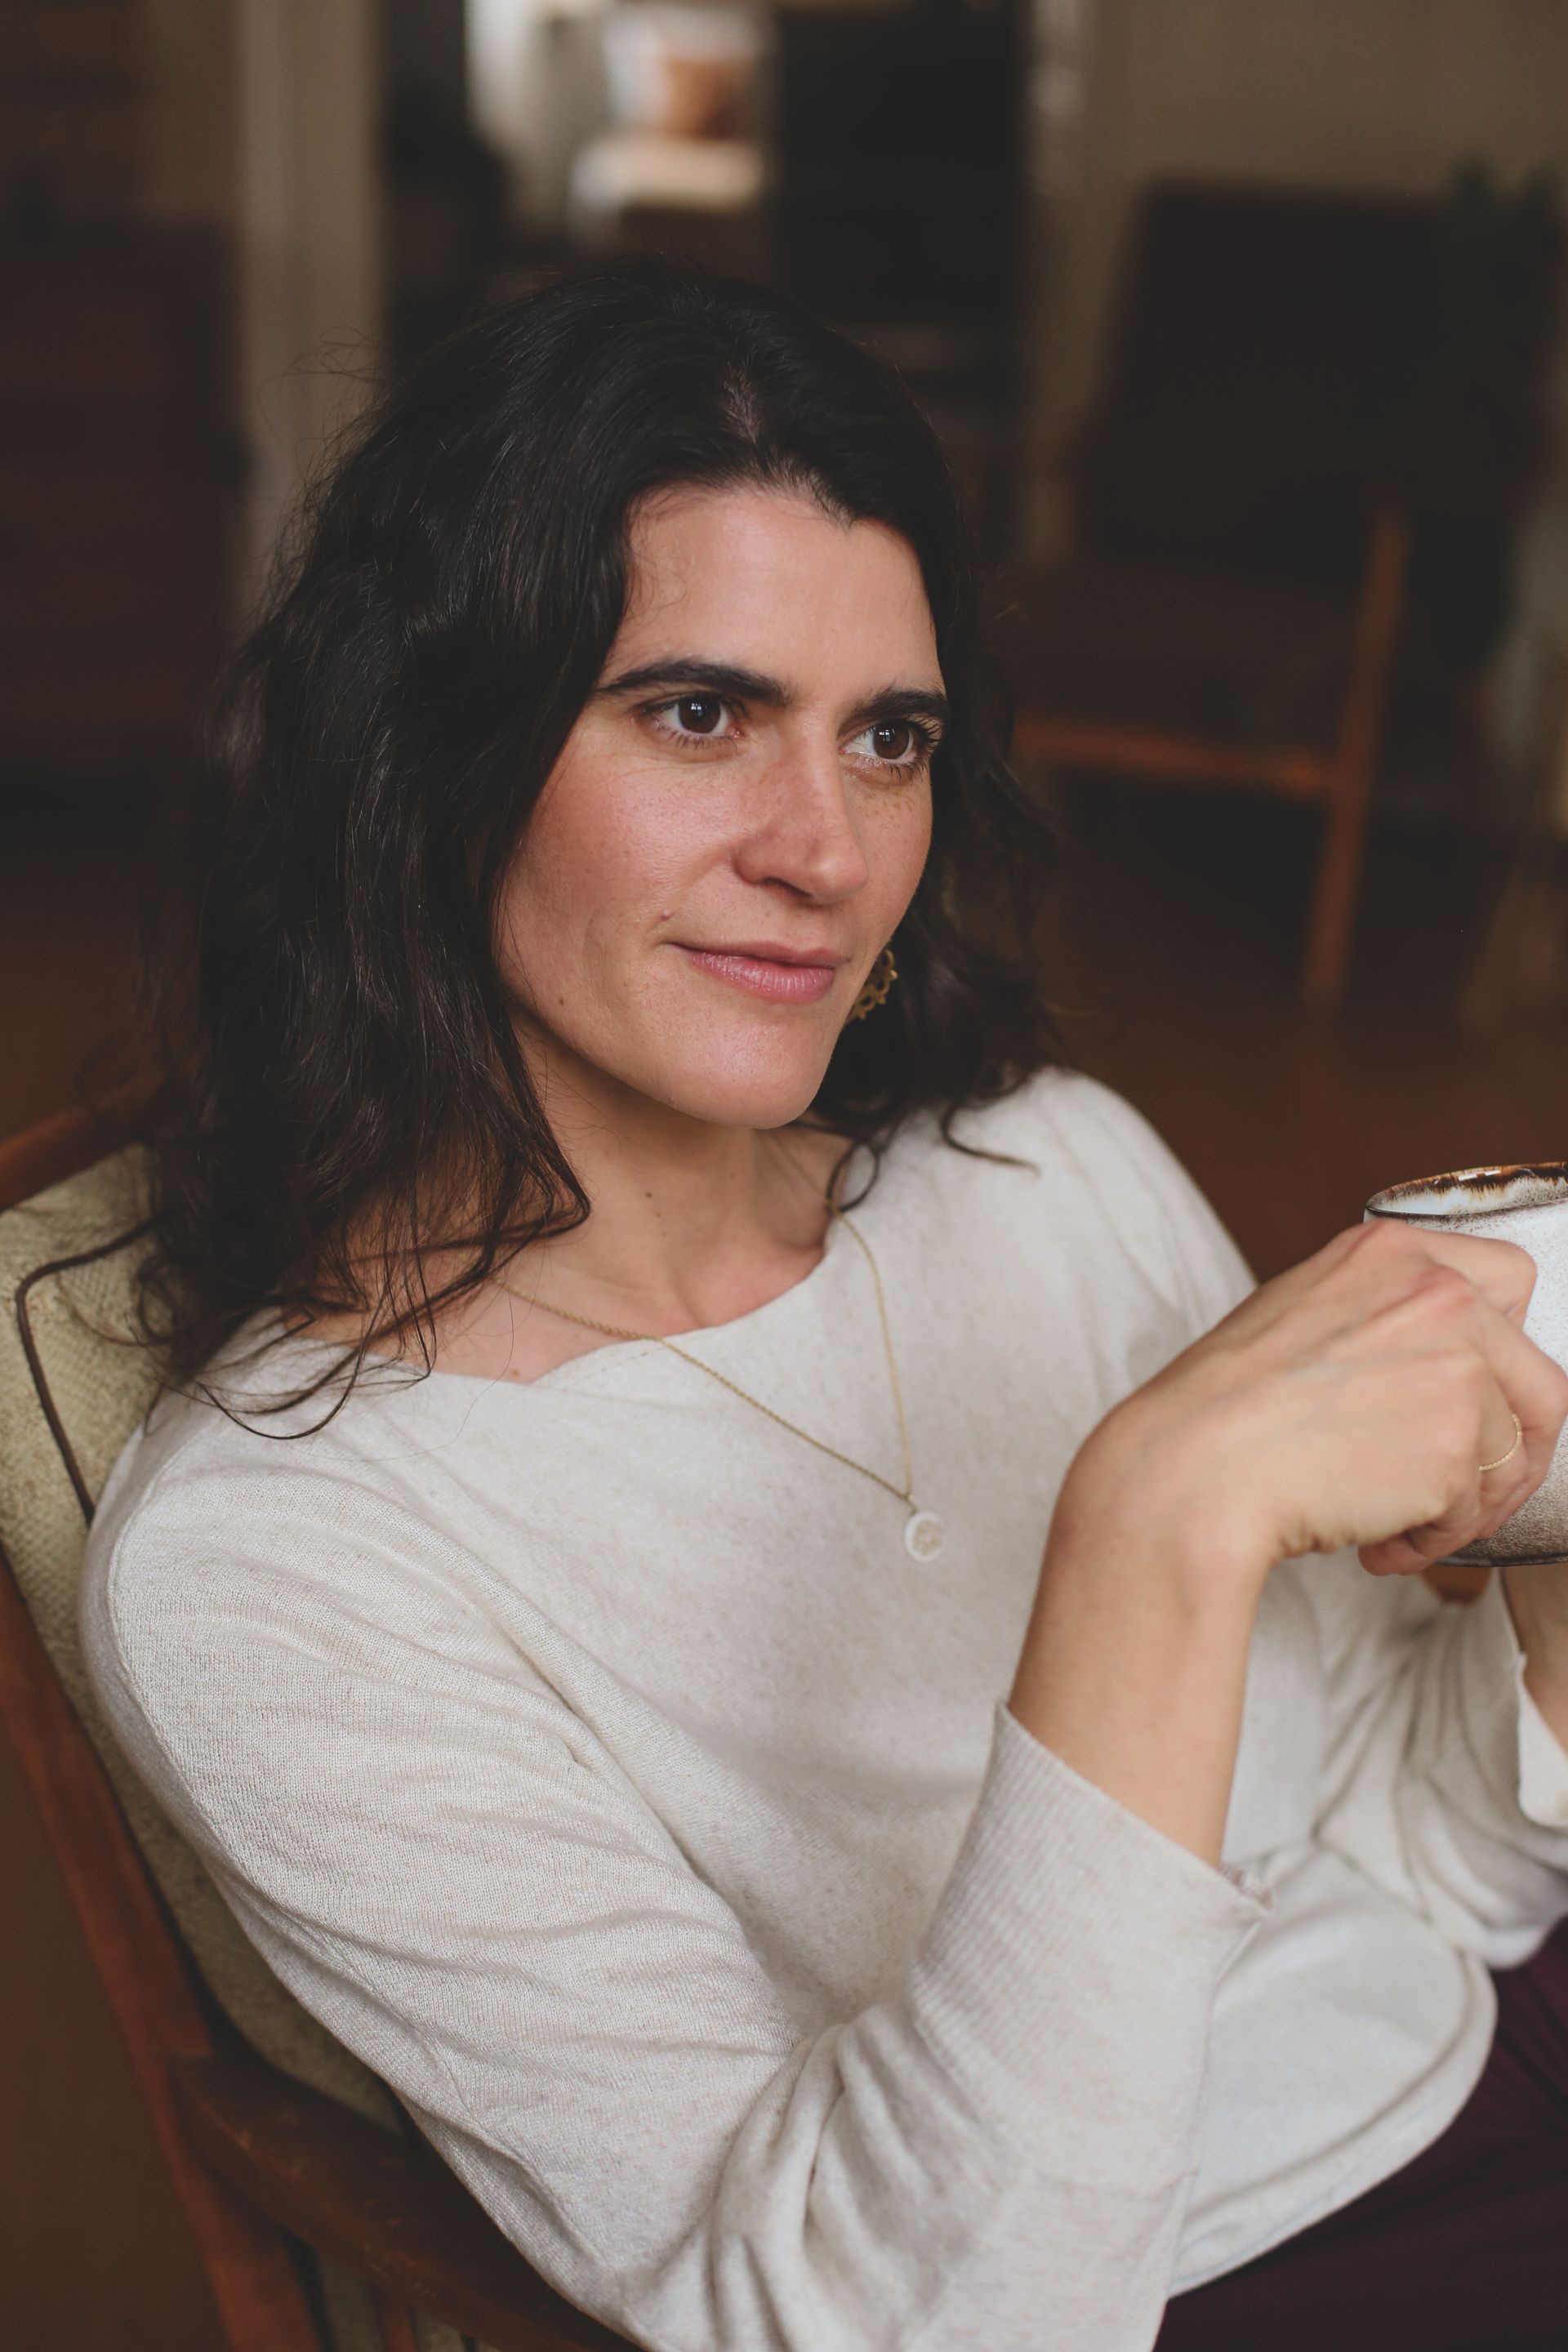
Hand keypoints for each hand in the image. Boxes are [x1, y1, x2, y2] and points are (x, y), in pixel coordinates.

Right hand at [1059, 1217, 1567, 1606]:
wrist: (1190, 1470)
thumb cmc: (1221, 1410)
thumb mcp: (1301, 1316)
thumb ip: (1380, 1318)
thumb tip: (1432, 1373)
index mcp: (1391, 1250)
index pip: (1506, 1280)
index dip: (1498, 1352)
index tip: (1478, 1397)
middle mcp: (1438, 1293)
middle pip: (1537, 1377)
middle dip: (1511, 1447)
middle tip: (1466, 1488)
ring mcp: (1456, 1364)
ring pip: (1511, 1453)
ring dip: (1463, 1504)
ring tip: (1396, 1527)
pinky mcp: (1459, 1443)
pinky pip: (1475, 1509)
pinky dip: (1433, 1540)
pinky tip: (1375, 1544)